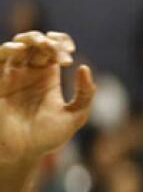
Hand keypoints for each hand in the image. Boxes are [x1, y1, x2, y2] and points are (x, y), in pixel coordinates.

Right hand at [0, 31, 94, 164]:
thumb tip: (84, 68)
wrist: (22, 152)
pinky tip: (19, 49)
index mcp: (48, 76)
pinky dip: (8, 49)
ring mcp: (12, 75)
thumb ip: (84, 95)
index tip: (69, 51)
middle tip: (57, 51)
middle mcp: (29, 72)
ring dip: (28, 39)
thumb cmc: (47, 137)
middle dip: (47, 41)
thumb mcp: (74, 117)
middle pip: (36, 43)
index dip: (61, 43)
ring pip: (16, 46)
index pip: (54, 49)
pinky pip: (0, 59)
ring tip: (42, 43)